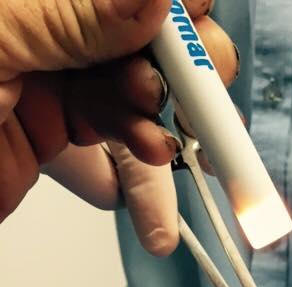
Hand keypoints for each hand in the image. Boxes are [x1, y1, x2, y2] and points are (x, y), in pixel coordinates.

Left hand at [0, 0, 238, 255]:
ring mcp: (52, 82)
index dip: (181, 15)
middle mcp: (56, 29)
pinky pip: (109, 160)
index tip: (202, 49)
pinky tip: (156, 220)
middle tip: (202, 109)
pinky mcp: (47, 137)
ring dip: (162, 139)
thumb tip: (161, 0)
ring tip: (162, 156)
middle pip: (150, 46)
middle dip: (185, 80)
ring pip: (136, 107)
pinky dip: (139, 192)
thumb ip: (75, 11)